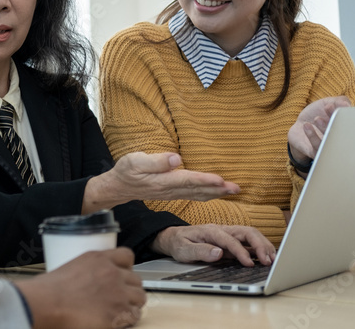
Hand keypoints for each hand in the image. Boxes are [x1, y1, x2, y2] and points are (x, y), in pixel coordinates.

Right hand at [16, 248, 144, 328]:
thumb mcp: (71, 266)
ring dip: (132, 304)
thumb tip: (91, 280)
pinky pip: (134, 315)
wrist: (47, 303)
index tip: (122, 274)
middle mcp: (112, 273)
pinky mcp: (118, 313)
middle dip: (130, 288)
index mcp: (98, 258)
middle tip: (119, 296)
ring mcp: (118, 293)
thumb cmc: (49, 289)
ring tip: (119, 309)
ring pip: (140, 297)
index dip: (126, 267)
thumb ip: (88, 269)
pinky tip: (115, 320)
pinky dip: (127, 319)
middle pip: (136, 279)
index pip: (126, 255)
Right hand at [83, 152, 238, 211]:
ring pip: (198, 194)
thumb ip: (155, 161)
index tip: (221, 180)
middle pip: (198, 190)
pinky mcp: (172, 193)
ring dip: (216, 193)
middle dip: (218, 189)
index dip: (205, 180)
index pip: (188, 180)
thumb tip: (176, 158)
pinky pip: (194, 195)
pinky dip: (207, 194)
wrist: (118, 187)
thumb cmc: (126, 171)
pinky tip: (215, 192)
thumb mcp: (135, 161)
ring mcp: (172, 193)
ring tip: (232, 190)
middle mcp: (170, 189)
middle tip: (236, 188)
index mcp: (163, 181)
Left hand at [151, 224, 275, 266]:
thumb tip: (218, 253)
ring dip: (263, 246)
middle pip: (246, 232)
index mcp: (210, 230)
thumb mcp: (183, 249)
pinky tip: (267, 258)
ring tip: (273, 259)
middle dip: (260, 245)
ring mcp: (228, 235)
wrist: (174, 238)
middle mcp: (222, 230)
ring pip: (251, 235)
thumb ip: (200, 251)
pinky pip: (249, 242)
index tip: (249, 263)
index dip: (241, 251)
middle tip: (269, 261)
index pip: (230, 240)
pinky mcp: (231, 242)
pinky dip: (260, 249)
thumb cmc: (178, 243)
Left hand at [288, 97, 350, 165]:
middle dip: (336, 119)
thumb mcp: (327, 103)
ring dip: (325, 128)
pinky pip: (317, 149)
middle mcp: (341, 139)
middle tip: (328, 107)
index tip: (334, 104)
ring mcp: (330, 148)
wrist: (298, 126)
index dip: (345, 114)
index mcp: (346, 128)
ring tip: (317, 118)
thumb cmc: (316, 114)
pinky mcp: (317, 154)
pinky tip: (306, 125)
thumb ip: (337, 101)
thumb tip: (346, 104)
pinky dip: (312, 137)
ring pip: (331, 142)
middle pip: (342, 133)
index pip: (350, 124)